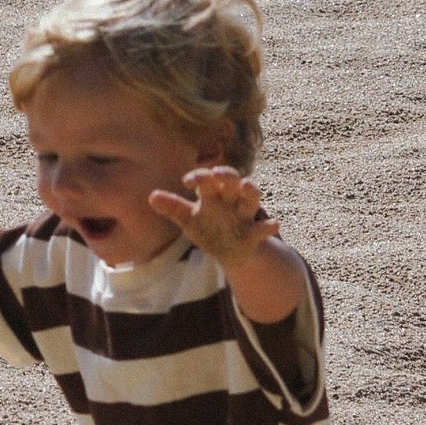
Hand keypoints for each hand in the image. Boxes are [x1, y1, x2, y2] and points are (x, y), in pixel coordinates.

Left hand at [149, 167, 280, 266]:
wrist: (230, 251)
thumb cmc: (208, 229)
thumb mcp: (189, 220)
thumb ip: (173, 208)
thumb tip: (151, 196)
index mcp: (214, 195)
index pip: (207, 180)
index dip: (200, 177)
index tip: (188, 181)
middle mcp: (231, 200)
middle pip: (232, 182)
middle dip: (227, 176)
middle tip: (217, 173)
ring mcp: (245, 215)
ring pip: (252, 199)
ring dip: (251, 191)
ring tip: (248, 187)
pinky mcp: (255, 234)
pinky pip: (264, 229)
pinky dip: (268, 227)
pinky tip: (273, 225)